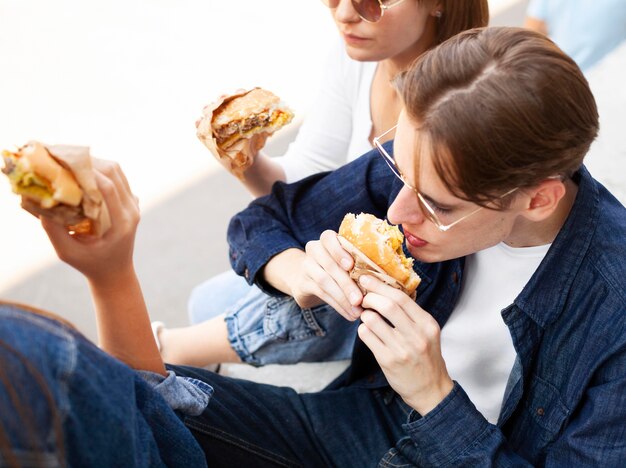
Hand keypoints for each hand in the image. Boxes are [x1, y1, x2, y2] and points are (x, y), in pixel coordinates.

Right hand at [41, 159, 139, 284]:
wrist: (115, 272)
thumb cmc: (90, 264)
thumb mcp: (68, 253)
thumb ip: (55, 231)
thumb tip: (42, 204)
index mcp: (122, 223)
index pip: (108, 188)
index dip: (87, 171)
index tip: (64, 163)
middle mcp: (132, 210)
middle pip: (114, 172)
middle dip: (88, 162)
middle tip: (63, 158)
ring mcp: (134, 204)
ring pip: (117, 171)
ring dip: (94, 163)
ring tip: (69, 162)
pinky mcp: (130, 201)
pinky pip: (118, 177)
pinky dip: (100, 170)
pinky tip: (80, 173)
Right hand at [290, 230, 364, 320]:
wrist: (308, 279)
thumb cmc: (337, 268)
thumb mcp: (345, 261)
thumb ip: (359, 263)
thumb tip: (384, 280)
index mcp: (326, 240)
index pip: (328, 238)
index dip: (339, 251)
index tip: (351, 265)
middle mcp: (314, 250)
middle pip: (329, 265)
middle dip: (347, 284)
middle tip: (360, 300)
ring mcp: (306, 266)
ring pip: (324, 281)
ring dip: (342, 298)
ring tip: (356, 311)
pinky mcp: (303, 283)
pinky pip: (321, 294)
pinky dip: (337, 305)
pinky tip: (349, 314)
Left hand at [357, 275, 453, 414]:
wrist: (431, 390)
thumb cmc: (426, 357)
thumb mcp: (427, 332)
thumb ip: (411, 314)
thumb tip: (385, 291)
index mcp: (427, 324)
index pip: (401, 297)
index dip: (380, 285)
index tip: (366, 279)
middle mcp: (416, 335)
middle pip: (387, 305)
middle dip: (370, 297)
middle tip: (362, 296)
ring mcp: (402, 349)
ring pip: (373, 320)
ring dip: (364, 314)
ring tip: (366, 316)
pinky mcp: (388, 361)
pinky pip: (367, 337)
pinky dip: (363, 330)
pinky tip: (367, 331)